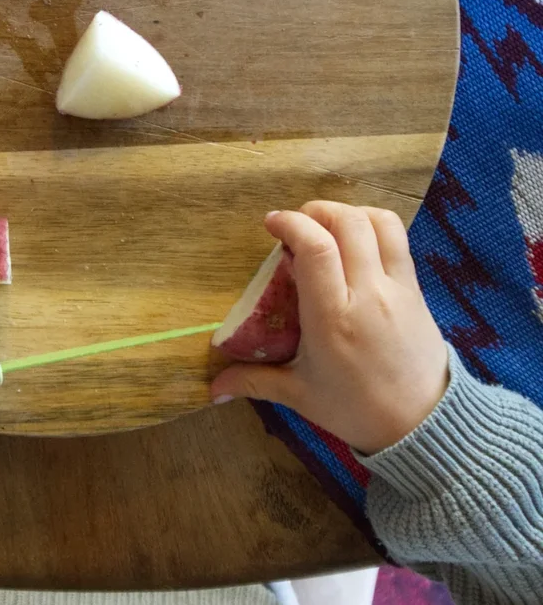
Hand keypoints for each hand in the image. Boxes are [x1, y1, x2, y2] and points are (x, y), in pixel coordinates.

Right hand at [210, 202, 448, 454]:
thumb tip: (212, 388)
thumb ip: (253, 381)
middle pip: (348, 223)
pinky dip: (373, 227)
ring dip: (348, 213)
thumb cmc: (357, 410)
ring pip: (380, 222)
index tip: (272, 225)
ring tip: (327, 228)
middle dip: (316, 211)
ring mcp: (398, 288)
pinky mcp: (417, 289)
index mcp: (334, 317)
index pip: (316, 247)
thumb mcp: (299, 395)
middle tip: (296, 226)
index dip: (291, 223)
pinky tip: (354, 245)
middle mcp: (369, 294)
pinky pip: (398, 240)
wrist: (427, 429)